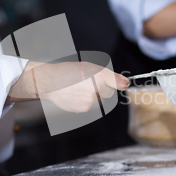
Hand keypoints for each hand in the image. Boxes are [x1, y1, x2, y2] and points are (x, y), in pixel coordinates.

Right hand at [7, 61, 129, 112]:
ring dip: (93, 96)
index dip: (120, 83)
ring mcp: (90, 100)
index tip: (124, 84)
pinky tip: (75, 95)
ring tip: (79, 88)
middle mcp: (96, 88)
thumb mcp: (89, 67)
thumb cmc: (69, 71)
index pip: (119, 83)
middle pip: (109, 93)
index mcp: (99, 74)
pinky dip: (85, 102)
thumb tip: (125, 84)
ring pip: (98, 100)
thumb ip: (109, 76)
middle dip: (103, 89)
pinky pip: (90, 106)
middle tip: (89, 82)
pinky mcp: (84, 108)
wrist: (50, 82)